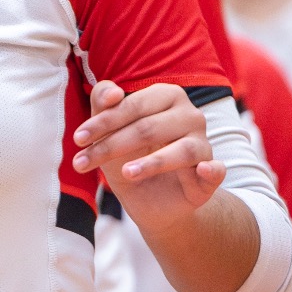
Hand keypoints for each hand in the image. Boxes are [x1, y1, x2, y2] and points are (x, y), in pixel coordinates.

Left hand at [71, 81, 223, 229]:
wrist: (150, 199)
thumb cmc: (129, 155)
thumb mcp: (109, 132)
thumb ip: (104, 104)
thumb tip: (113, 92)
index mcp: (166, 97)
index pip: (133, 105)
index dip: (103, 122)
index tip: (77, 139)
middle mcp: (189, 115)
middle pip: (149, 128)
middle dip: (112, 146)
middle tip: (82, 163)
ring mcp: (203, 144)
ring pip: (181, 149)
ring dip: (153, 163)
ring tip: (125, 174)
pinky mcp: (210, 174)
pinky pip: (215, 169)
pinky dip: (211, 169)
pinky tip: (202, 170)